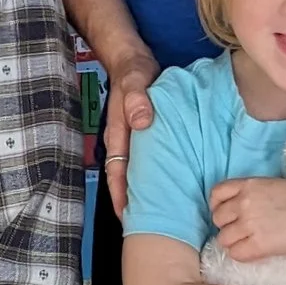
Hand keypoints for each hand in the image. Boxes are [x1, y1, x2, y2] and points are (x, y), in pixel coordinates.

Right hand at [102, 46, 158, 216]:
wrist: (131, 59)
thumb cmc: (132, 71)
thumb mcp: (135, 80)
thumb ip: (136, 99)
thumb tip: (142, 121)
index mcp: (118, 134)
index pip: (116, 171)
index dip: (121, 194)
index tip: (127, 215)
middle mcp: (122, 141)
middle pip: (124, 178)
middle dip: (131, 201)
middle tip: (145, 224)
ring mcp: (132, 139)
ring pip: (135, 171)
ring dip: (143, 190)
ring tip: (157, 211)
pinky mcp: (144, 135)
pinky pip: (147, 160)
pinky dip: (154, 174)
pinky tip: (168, 183)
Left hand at [207, 175, 285, 264]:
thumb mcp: (273, 186)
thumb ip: (252, 193)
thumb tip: (235, 207)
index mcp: (249, 184)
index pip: (216, 194)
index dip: (218, 206)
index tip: (227, 214)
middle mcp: (245, 202)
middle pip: (217, 219)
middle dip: (228, 226)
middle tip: (243, 231)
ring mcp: (250, 223)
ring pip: (223, 239)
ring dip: (235, 242)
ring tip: (251, 242)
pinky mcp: (258, 244)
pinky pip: (236, 254)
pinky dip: (243, 255)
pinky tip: (256, 251)